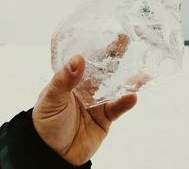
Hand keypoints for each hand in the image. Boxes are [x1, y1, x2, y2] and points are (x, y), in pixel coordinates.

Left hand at [32, 36, 143, 165]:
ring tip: (143, 72)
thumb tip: (78, 59)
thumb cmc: (46, 122)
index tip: (113, 34)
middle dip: (118, 57)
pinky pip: (117, 108)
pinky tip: (132, 96)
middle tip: (131, 42)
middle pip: (106, 70)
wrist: (50, 153)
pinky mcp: (105, 118)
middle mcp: (87, 88)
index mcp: (73, 80)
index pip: (89, 60)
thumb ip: (64, 80)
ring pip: (116, 88)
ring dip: (129, 80)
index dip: (101, 48)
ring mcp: (97, 103)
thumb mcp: (51, 98)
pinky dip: (124, 103)